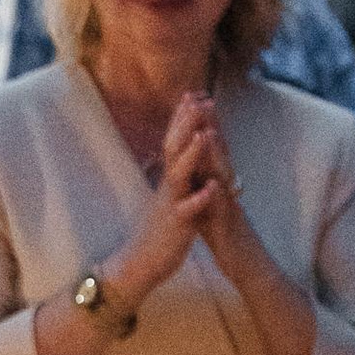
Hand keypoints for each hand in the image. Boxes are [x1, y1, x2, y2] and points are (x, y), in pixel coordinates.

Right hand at [108, 94, 228, 307]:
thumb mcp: (169, 195)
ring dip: (192, 154)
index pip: (175, 141)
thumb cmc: (160, 228)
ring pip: (180, 175)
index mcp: (170, 178)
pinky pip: (187, 211)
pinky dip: (199, 199)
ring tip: (205, 134)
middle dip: (187, 123)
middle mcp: (169, 186)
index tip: (194, 93)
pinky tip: (212, 189)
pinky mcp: (176, 225)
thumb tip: (178, 153)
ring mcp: (171, 204)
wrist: (142, 262)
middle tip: (198, 99)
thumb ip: (175, 174)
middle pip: (175, 148)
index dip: (184, 118)